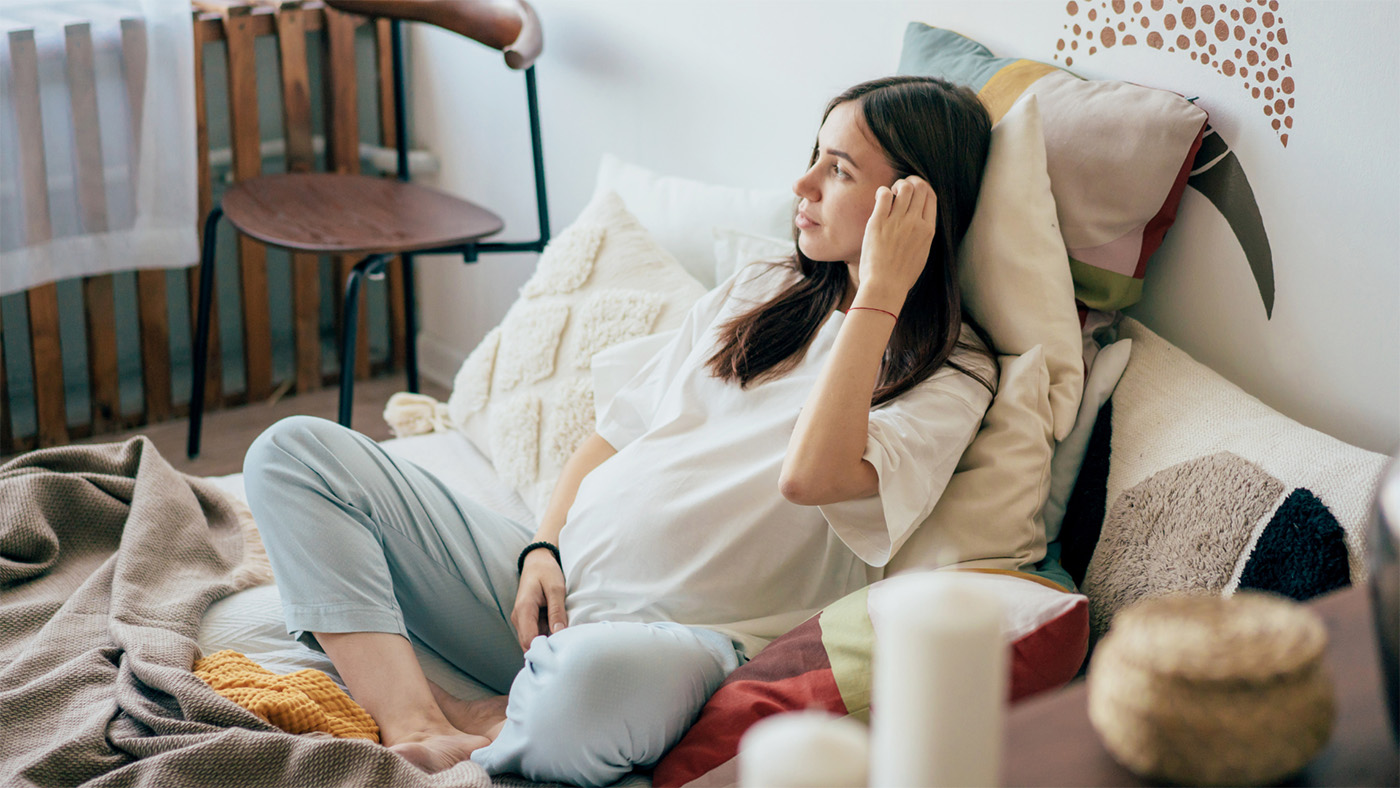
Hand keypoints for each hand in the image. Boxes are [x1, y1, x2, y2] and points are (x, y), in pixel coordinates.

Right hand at [510, 548, 566, 651]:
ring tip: (565, 639)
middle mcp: (519, 618)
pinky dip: (547, 636)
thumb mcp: (556, 589)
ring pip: (533, 642)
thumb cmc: (546, 572)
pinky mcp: (528, 621)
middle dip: (546, 649)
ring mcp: (522, 620)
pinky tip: (560, 632)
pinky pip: (536, 635)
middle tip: (566, 648)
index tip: (561, 650)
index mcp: (524, 609)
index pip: (529, 640)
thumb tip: (559, 634)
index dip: (544, 649)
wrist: (537, 561)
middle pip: (529, 645)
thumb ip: (557, 611)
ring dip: (548, 643)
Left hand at [858, 176, 937, 298]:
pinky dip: (883, 191)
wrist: (885, 286)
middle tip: (899, 190)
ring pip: (904, 188)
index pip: (931, 197)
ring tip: (890, 194)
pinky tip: (879, 199)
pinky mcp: (878, 222)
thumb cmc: (901, 276)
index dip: (922, 188)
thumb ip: (922, 235)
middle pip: (920, 187)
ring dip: (897, 186)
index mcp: (928, 231)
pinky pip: (884, 194)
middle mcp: (915, 223)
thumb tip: (919, 221)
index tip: (914, 192)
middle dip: (910, 183)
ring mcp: (897, 221)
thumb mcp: (921, 254)